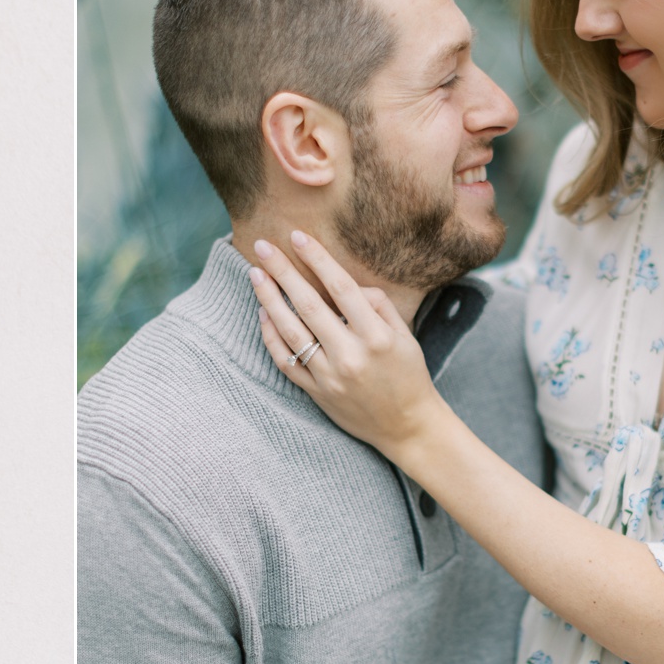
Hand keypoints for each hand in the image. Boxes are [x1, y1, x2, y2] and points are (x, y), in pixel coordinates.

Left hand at [248, 232, 443, 453]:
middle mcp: (350, 355)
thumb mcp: (404, 336)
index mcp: (376, 336)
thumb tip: (347, 284)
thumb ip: (378, 305)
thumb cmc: (409, 375)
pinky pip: (285, 361)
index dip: (317, 258)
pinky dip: (271, 336)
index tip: (297, 236)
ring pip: (290, 332)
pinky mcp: (316, 393)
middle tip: (262, 247)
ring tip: (255, 275)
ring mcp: (329, 376)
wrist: (407, 427)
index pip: (340, 287)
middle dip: (283, 272)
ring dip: (269, 300)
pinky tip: (263, 314)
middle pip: (308, 304)